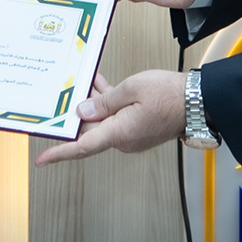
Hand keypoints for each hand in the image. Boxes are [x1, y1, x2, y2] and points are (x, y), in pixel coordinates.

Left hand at [33, 70, 186, 166]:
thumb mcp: (132, 89)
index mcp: (120, 133)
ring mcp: (132, 135)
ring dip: (93, 104)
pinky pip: (116, 116)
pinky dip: (108, 102)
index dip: (60, 153)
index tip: (42, 160)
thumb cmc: (170, 95)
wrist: (199, 101)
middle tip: (60, 98)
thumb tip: (83, 111)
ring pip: (103, 121)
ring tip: (82, 82)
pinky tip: (101, 84)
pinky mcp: (139, 128)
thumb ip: (104, 101)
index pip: (82, 147)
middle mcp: (125, 139)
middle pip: (91, 131)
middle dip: (76, 115)